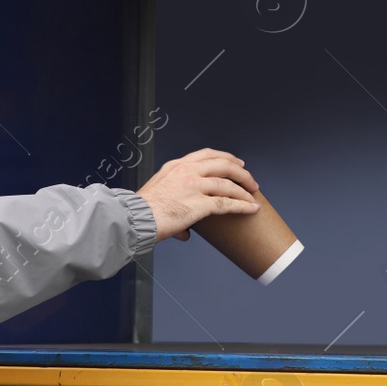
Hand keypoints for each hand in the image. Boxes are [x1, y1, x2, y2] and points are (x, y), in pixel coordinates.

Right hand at [137, 148, 259, 241]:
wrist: (133, 219)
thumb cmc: (142, 210)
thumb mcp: (158, 192)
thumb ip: (175, 203)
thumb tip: (186, 231)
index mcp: (176, 165)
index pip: (207, 154)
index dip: (226, 157)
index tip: (237, 163)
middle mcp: (186, 171)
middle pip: (223, 165)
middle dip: (241, 172)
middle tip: (250, 181)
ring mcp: (193, 186)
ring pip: (228, 184)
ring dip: (244, 190)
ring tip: (253, 197)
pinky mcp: (198, 204)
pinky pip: (227, 203)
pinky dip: (242, 205)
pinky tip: (251, 208)